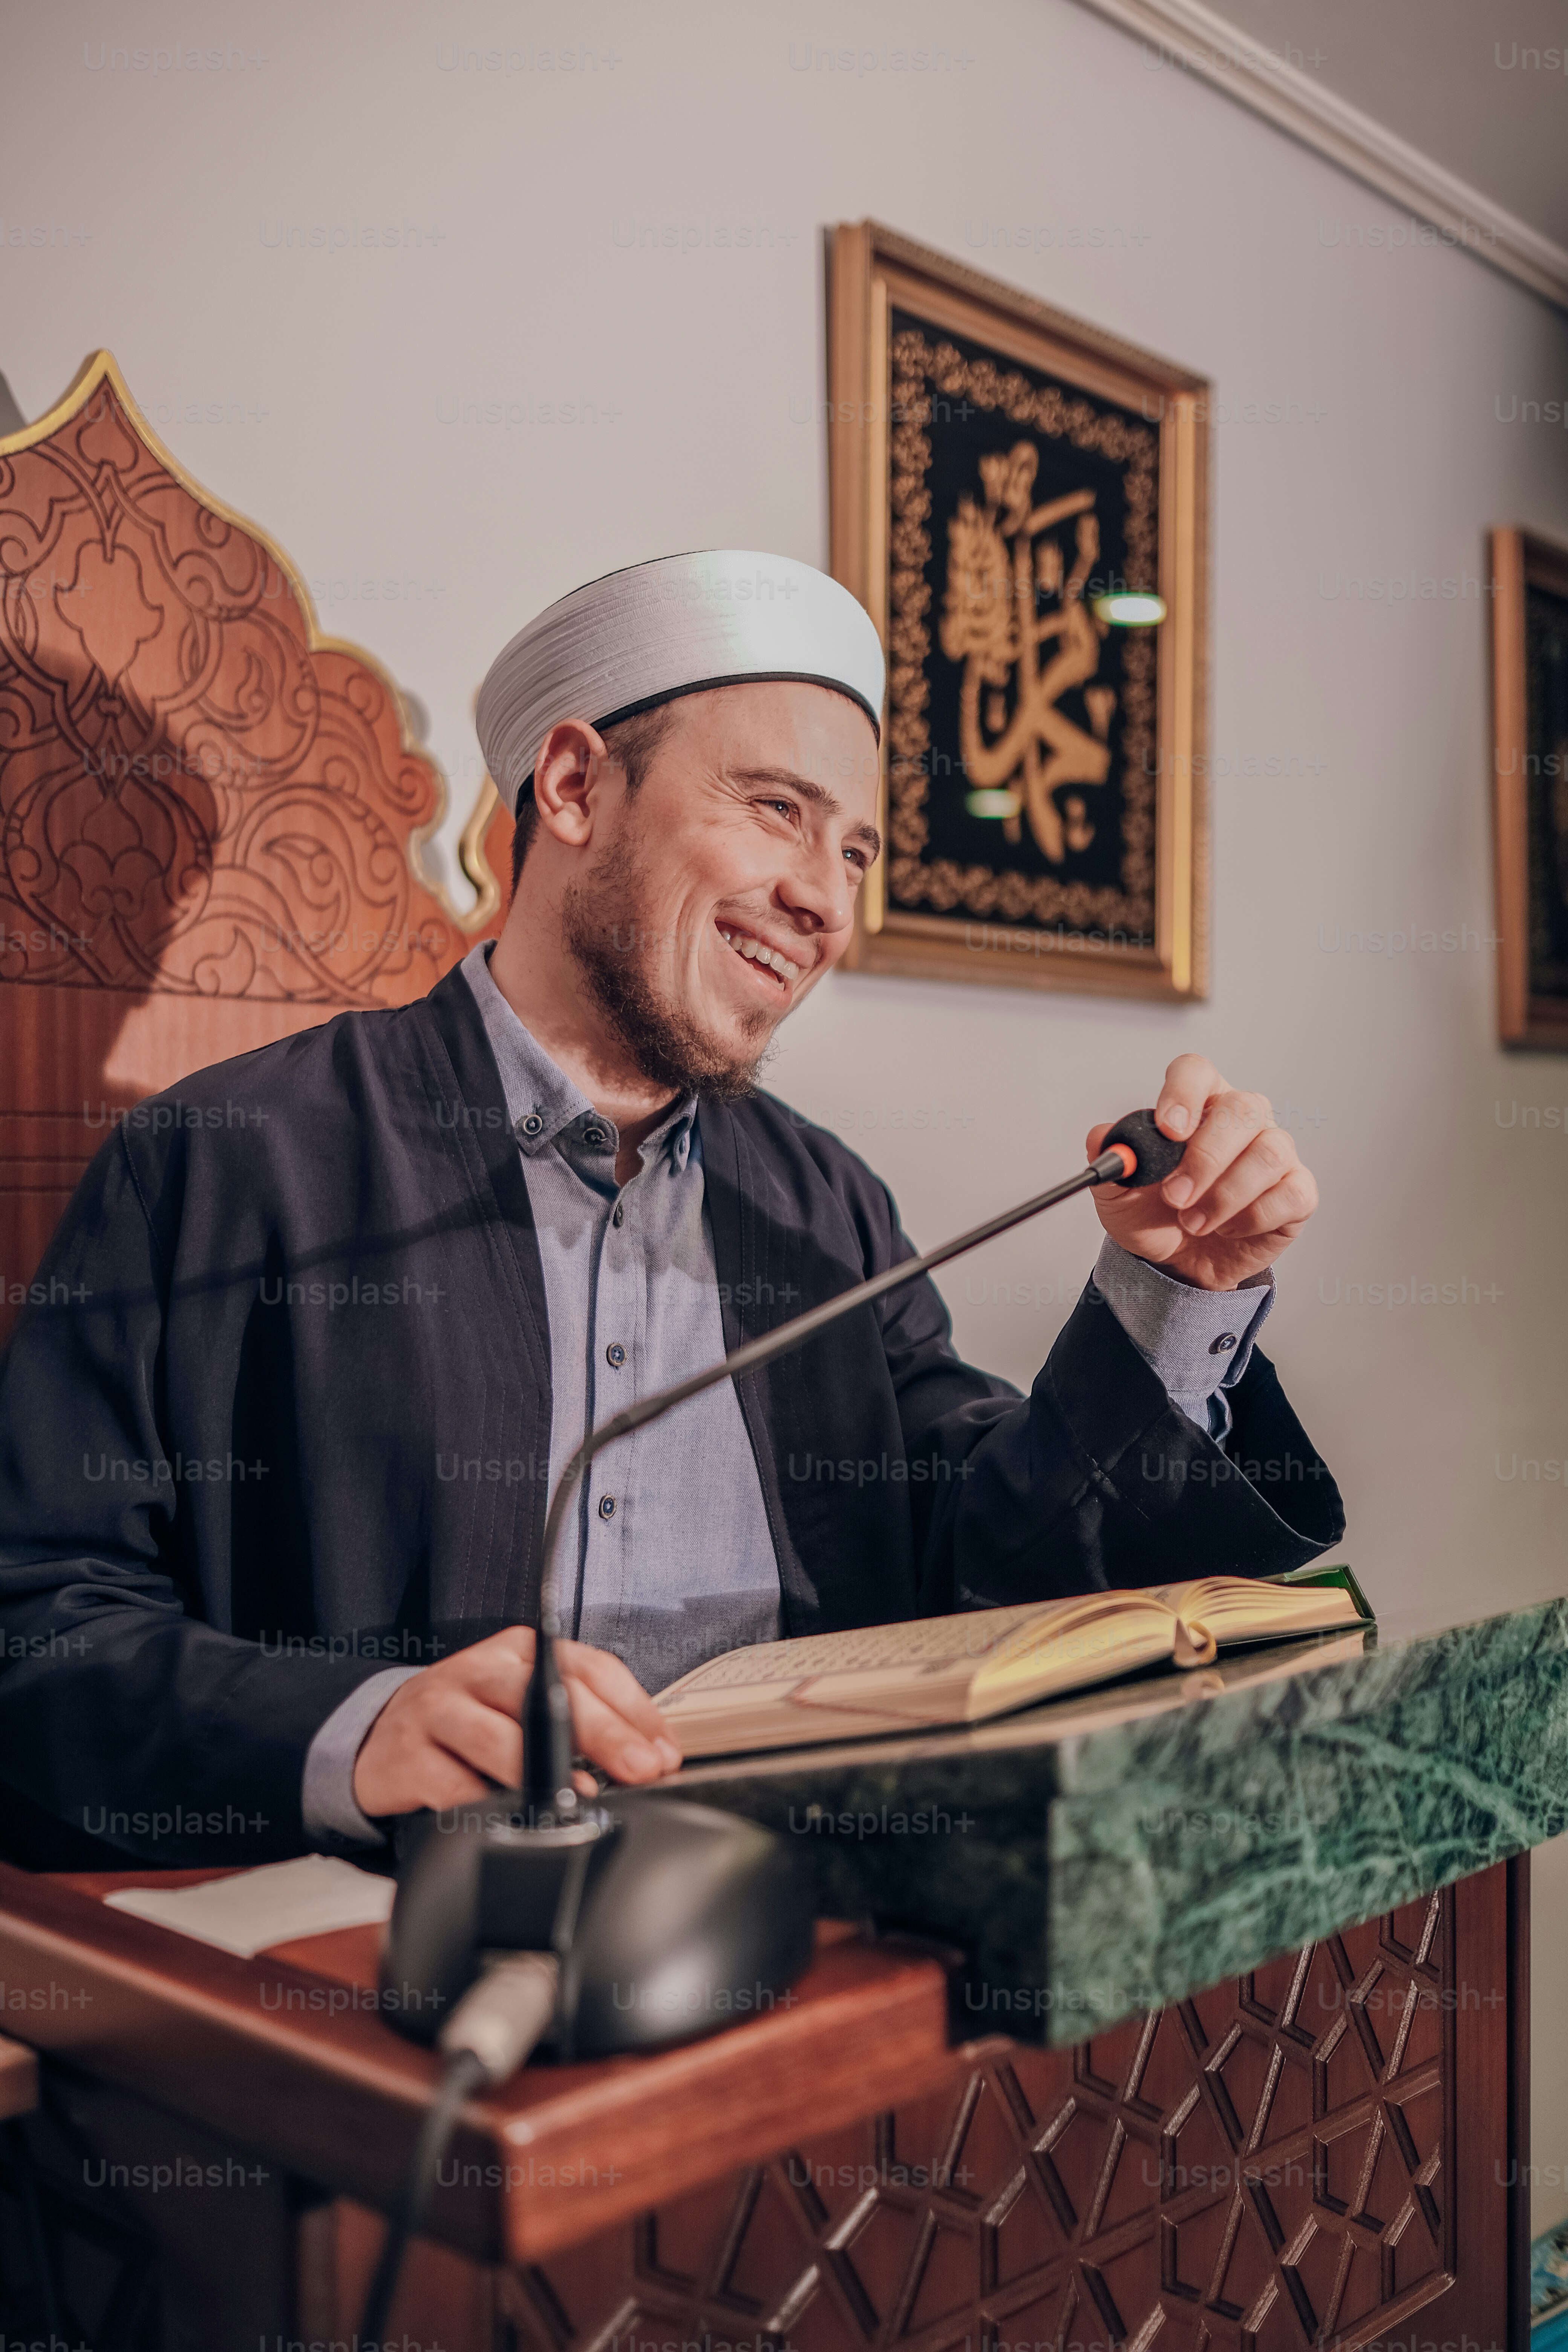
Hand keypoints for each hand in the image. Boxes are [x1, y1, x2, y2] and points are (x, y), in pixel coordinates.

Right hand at [351, 1626, 682, 1818]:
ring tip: (583, 1795)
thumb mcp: (521, 1706)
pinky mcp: (405, 1756)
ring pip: (498, 1737)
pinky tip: (515, 1817)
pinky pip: (453, 1785)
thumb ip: (579, 1722)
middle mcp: (478, 1671)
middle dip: (604, 1735)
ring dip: (547, 1771)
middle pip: (548, 1696)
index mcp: (518, 1653)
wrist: (375, 1739)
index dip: (633, 1710)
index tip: (663, 1751)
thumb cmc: (468, 1724)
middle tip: (642, 1769)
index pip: (587, 1668)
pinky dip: (489, 1804)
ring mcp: (438, 1710)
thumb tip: (645, 1758)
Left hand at [1086, 1054, 1317, 1291]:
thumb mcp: (1120, 1194)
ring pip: (1269, 1152)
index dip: (1184, 1093)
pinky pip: (1292, 1193)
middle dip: (1205, 1159)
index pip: (1196, 1072)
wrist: (1180, 1263)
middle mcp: (1242, 1120)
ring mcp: (1275, 1152)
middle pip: (1242, 1109)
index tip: (1168, 1130)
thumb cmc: (1156, 1216)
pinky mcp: (1296, 1191)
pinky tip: (1227, 1230)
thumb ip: (1112, 1162)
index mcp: (1198, 1104)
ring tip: (1194, 1224)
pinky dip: (1254, 1217)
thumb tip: (1102, 1137)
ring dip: (1226, 1195)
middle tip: (1175, 1197)